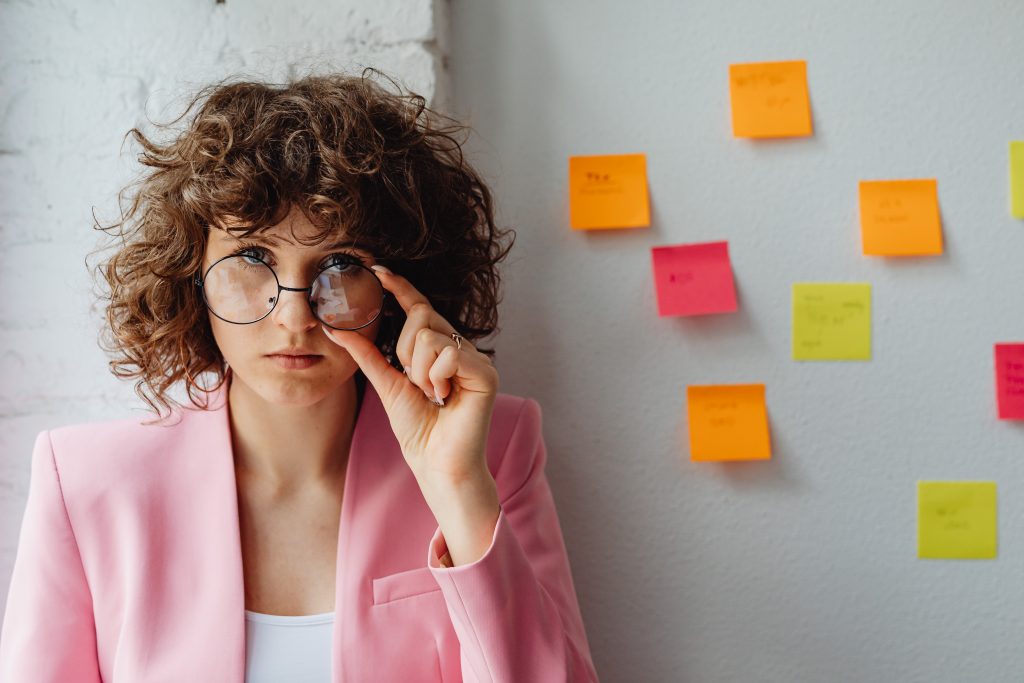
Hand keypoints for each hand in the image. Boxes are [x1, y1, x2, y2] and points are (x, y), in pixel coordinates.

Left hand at [321, 265, 499, 485]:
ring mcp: (476, 358)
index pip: (419, 307)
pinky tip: (443, 396)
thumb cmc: (418, 429)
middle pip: (421, 317)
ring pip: (429, 335)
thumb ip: (367, 354)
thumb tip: (336, 328)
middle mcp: (461, 348)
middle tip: (417, 385)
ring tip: (432, 395)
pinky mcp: (485, 372)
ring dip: (418, 371)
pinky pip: (447, 353)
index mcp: (440, 348)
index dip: (401, 287)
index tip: (377, 269)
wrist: (437, 463)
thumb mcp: (386, 384)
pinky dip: (435, 377)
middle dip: (405, 352)